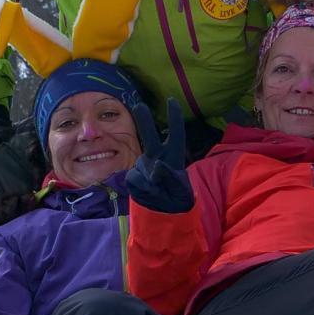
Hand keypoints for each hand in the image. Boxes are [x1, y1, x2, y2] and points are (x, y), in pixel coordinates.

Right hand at [122, 97, 194, 212]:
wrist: (163, 213)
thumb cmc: (177, 198)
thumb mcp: (180, 191)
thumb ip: (170, 177)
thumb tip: (158, 164)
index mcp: (174, 156)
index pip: (177, 134)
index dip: (175, 118)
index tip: (172, 101)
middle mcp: (157, 157)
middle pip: (151, 137)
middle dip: (144, 120)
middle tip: (139, 105)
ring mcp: (144, 165)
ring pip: (141, 167)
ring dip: (148, 182)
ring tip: (158, 194)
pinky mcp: (133, 176)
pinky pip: (135, 180)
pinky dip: (142, 189)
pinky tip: (148, 194)